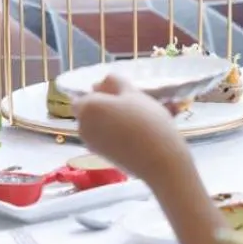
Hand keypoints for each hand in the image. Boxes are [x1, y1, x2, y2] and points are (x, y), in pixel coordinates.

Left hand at [74, 76, 194, 186]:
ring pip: (98, 126)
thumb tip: (97, 84)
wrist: (159, 160)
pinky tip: (135, 136)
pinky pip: (104, 139)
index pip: (84, 97)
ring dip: (111, 121)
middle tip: (131, 106)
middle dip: (104, 108)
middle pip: (90, 112)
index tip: (120, 95)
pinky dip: (114, 135)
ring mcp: (91, 144)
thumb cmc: (146, 121)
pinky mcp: (102, 157)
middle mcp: (83, 126)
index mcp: (87, 107)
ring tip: (137, 121)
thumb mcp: (133, 93)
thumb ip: (114, 83)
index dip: (100, 94)